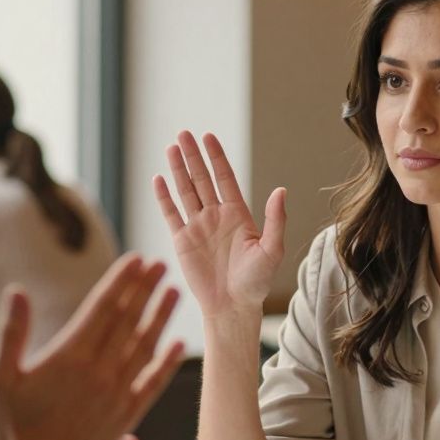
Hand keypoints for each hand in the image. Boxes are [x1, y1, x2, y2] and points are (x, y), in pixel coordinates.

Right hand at [0, 255, 183, 439]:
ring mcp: (118, 395)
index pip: (103, 307)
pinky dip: (167, 362)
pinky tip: (179, 344)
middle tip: (161, 264)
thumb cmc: (10, 431)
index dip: (122, 281)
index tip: (136, 259)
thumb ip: (11, 334)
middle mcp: (100, 372)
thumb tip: (16, 291)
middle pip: (129, 320)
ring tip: (174, 292)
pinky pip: (154, 383)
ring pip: (146, 347)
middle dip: (146, 289)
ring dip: (161, 317)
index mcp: (70, 357)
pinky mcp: (127, 417)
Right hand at [153, 130, 286, 316]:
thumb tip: (281, 190)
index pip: (224, 178)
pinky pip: (171, 214)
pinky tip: (158, 178)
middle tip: (183, 133)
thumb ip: (275, 220)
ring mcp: (197, 227)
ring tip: (171, 147)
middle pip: (201, 179)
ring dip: (178, 169)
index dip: (216, 157)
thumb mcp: (272, 249)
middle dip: (193, 156)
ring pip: (185, 191)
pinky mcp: (182, 241)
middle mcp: (216, 216)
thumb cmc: (256, 282)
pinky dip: (164, 196)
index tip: (208, 137)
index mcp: (237, 214)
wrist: (233, 307)